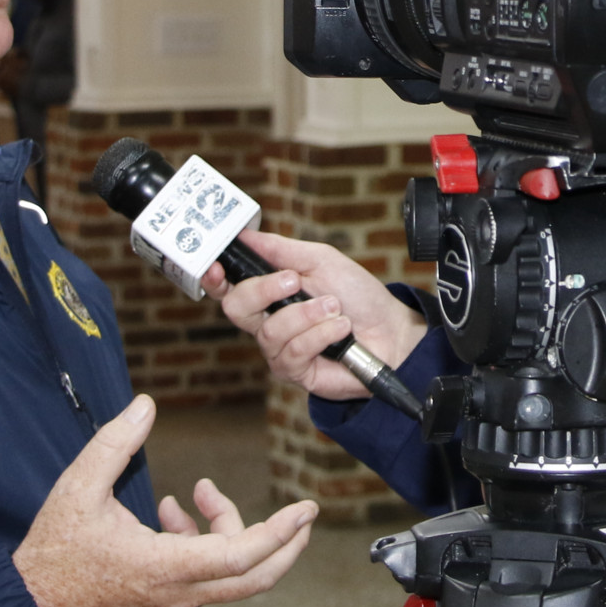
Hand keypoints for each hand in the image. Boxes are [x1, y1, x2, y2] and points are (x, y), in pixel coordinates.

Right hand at [13, 394, 316, 606]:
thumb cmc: (52, 553)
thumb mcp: (77, 489)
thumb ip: (114, 444)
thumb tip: (145, 405)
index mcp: (165, 568)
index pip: (241, 556)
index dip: (280, 532)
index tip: (306, 510)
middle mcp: (178, 594)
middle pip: (255, 579)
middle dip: (286, 545)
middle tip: (303, 514)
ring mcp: (173, 605)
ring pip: (228, 575)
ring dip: (229, 530)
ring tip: (196, 493)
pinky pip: (204, 578)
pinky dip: (204, 545)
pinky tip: (170, 518)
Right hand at [204, 229, 427, 403]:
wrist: (391, 330)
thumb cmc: (358, 295)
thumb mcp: (321, 260)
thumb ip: (281, 250)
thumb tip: (246, 235)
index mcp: (269, 292)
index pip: (228, 287)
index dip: (214, 278)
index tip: (216, 268)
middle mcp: (267, 321)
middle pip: (236, 308)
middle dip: (265, 290)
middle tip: (295, 280)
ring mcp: (279, 349)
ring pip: (270, 331)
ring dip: (308, 314)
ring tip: (335, 308)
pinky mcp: (295, 371)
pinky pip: (293, 352)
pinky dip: (321, 334)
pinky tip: (340, 330)